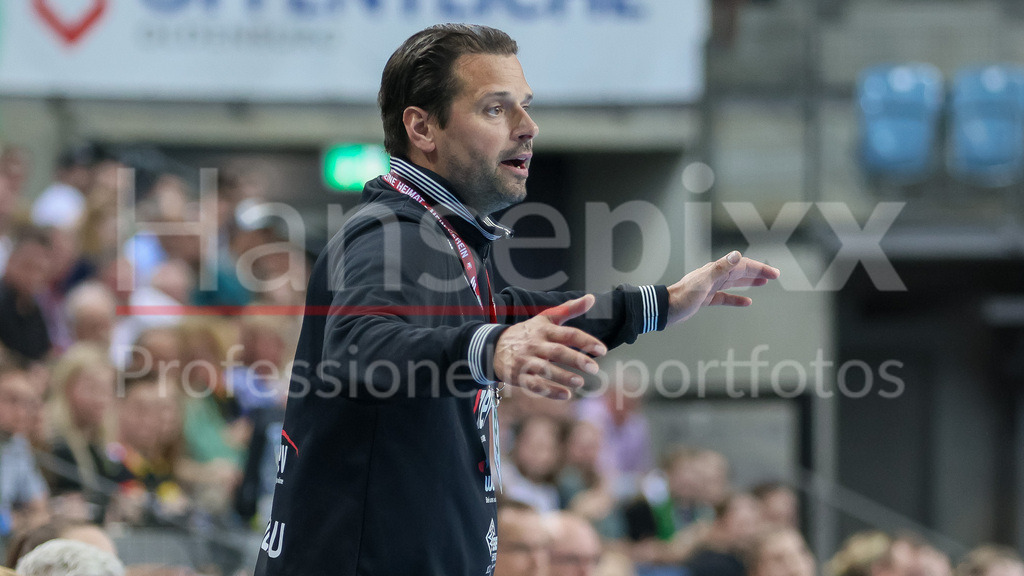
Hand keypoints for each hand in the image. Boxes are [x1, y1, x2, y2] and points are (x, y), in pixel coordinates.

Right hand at [493, 295, 607, 399]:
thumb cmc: (528, 332)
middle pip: (557, 352)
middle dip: (576, 359)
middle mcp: (535, 345)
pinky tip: (565, 395)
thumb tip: (592, 298)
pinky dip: (550, 391)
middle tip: (594, 368)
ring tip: (580, 382)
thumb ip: (569, 309)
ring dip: (563, 376)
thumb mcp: (546, 319)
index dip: (585, 341)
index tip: (602, 350)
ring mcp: (526, 361)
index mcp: (544, 330)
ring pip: (545, 369)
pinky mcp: (519, 376)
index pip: (567, 334)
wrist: (495, 346)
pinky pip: (534, 385)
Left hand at [666, 251, 780, 325]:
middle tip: (774, 275)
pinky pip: (725, 297)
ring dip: (749, 282)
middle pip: (740, 272)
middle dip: (757, 272)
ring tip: (763, 283)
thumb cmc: (682, 296)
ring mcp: (710, 287)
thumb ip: (720, 268)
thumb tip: (737, 254)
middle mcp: (714, 276)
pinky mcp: (706, 299)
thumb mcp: (703, 282)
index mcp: (715, 270)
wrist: (665, 309)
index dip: (758, 268)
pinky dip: (737, 299)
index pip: (741, 265)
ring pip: (734, 283)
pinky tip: (747, 302)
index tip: (773, 273)